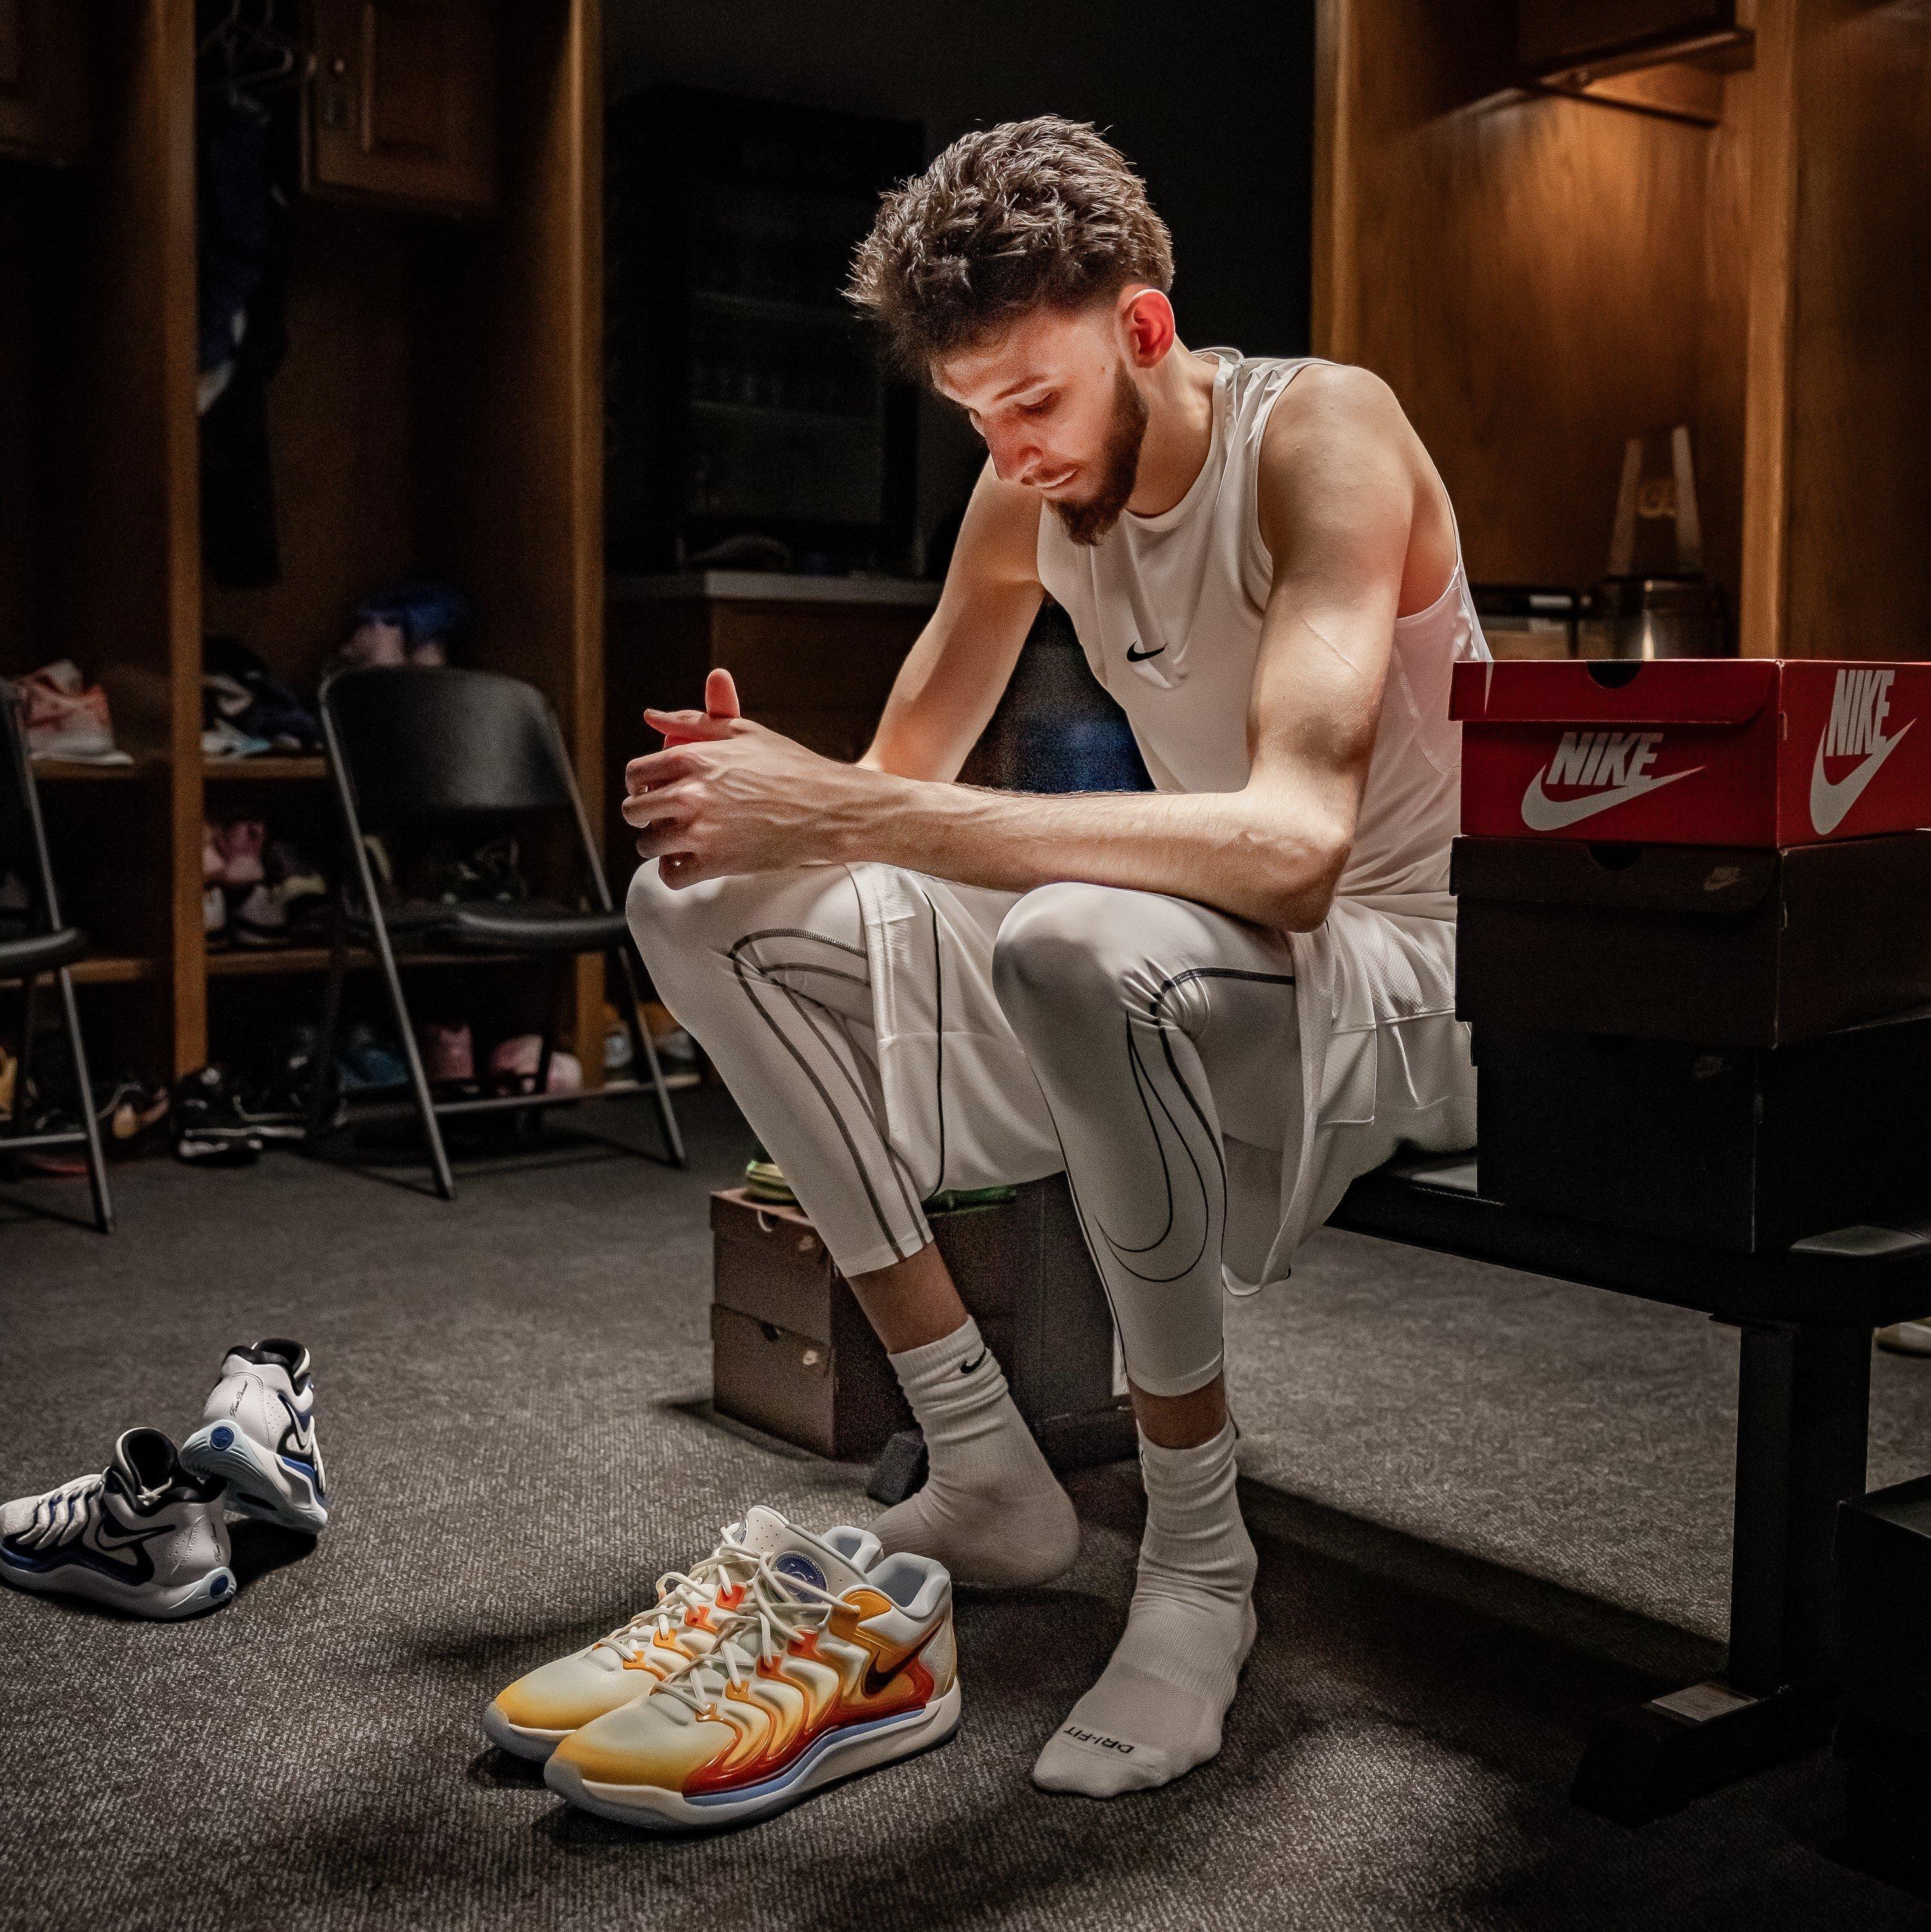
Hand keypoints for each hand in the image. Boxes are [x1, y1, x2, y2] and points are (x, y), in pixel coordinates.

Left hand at [625, 671, 866, 885]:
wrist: (830, 807)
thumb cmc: (792, 767)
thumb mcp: (743, 732)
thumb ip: (693, 722)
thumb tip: (652, 717)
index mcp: (694, 758)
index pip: (636, 774)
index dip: (641, 784)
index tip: (654, 791)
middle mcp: (691, 794)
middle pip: (634, 810)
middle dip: (645, 815)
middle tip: (665, 818)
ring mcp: (702, 831)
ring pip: (648, 844)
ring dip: (659, 845)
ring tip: (681, 841)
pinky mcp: (716, 863)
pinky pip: (670, 875)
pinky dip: (674, 872)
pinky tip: (690, 862)